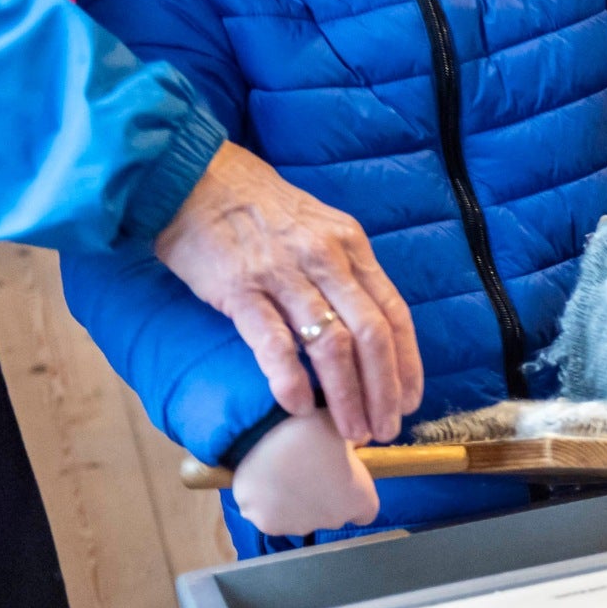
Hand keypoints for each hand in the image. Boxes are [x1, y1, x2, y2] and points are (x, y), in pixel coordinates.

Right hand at [157, 144, 420, 445]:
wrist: (195, 176)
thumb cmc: (259, 207)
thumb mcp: (320, 227)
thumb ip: (345, 271)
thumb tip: (367, 326)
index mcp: (352, 246)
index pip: (394, 313)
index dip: (407, 362)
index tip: (411, 400)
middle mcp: (326, 259)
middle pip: (370, 335)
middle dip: (382, 390)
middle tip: (384, 429)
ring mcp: (283, 274)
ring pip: (329, 344)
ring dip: (344, 395)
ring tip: (349, 431)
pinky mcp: (239, 288)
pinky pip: (271, 341)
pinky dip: (288, 378)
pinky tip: (297, 407)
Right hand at [231, 411, 378, 536]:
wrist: (259, 439)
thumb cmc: (309, 430)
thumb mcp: (341, 425)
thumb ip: (355, 438)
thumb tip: (361, 437)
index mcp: (360, 500)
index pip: (366, 512)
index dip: (354, 494)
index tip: (343, 476)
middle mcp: (333, 521)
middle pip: (332, 514)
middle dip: (324, 496)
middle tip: (309, 468)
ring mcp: (299, 527)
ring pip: (300, 518)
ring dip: (295, 502)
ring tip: (281, 472)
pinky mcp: (268, 527)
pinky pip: (271, 516)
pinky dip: (268, 504)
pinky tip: (262, 481)